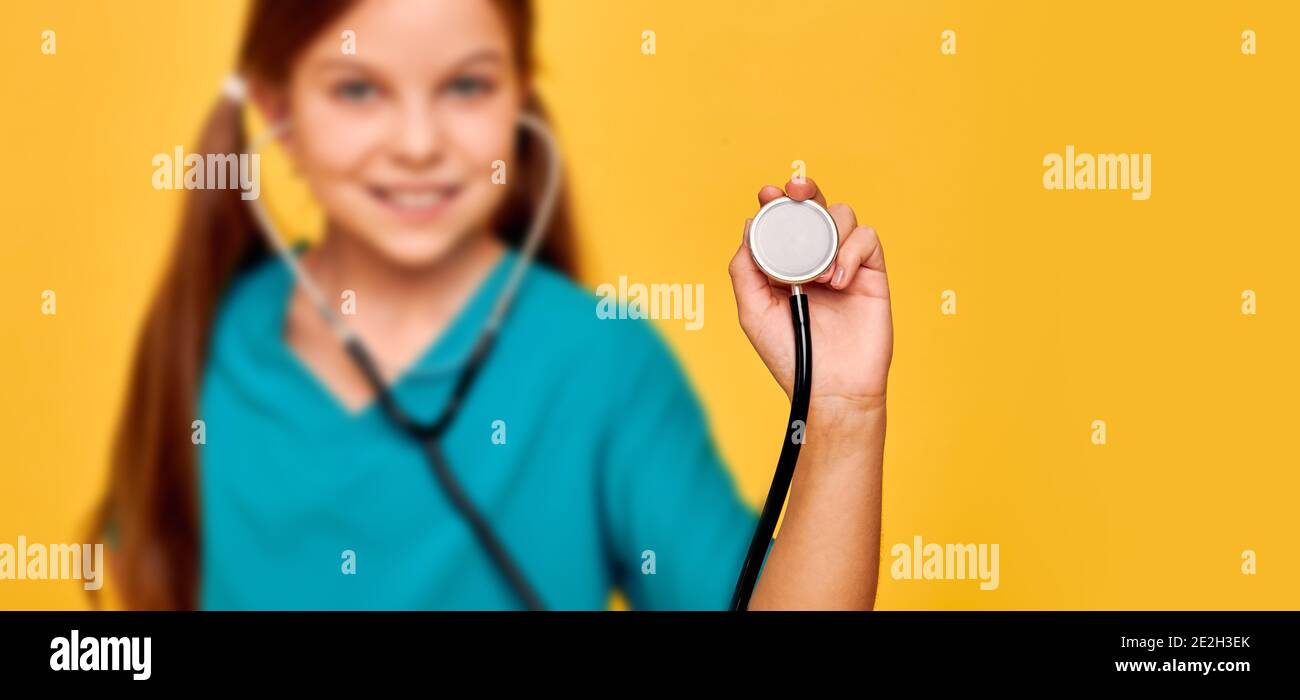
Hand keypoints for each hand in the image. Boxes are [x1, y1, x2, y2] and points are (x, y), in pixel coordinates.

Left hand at [728, 178, 892, 410]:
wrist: (830, 387)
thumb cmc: (789, 355)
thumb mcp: (753, 312)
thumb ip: (745, 269)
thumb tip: (749, 226)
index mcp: (785, 265)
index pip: (782, 222)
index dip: (775, 202)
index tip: (767, 194)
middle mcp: (815, 259)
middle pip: (815, 207)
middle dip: (805, 191)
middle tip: (796, 190)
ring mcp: (845, 264)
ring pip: (842, 216)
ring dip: (828, 232)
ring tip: (818, 276)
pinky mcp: (872, 274)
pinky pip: (867, 239)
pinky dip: (851, 251)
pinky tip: (837, 280)